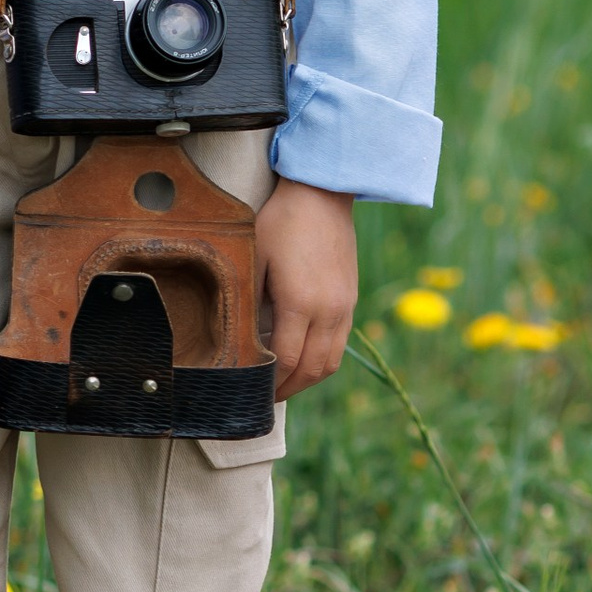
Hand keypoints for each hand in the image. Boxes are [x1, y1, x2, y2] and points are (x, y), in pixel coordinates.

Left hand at [255, 178, 358, 398]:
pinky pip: (340, 344)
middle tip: (265, 397)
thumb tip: (240, 337)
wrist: (322, 194)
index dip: (269, 382)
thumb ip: (248, 300)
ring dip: (308, 379)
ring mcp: (345, 307)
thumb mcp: (253, 257)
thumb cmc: (280, 222)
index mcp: (300, 303)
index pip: (285, 360)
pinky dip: (322, 360)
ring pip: (331, 362)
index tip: (253, 392)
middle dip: (288, 389)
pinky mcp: (351, 300)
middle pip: (311, 369)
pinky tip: (303, 357)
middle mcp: (328, 311)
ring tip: (285, 384)